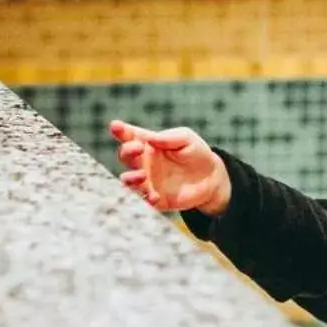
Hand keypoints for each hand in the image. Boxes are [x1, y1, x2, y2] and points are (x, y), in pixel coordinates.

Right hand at [110, 121, 232, 215]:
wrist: (212, 178)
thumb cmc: (196, 152)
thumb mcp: (186, 139)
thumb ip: (167, 138)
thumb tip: (149, 139)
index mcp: (149, 144)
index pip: (130, 136)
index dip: (121, 131)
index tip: (115, 126)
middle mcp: (144, 162)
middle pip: (125, 157)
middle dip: (126, 152)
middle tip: (138, 148)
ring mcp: (148, 181)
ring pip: (128, 180)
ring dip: (131, 178)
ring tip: (142, 176)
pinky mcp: (155, 198)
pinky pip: (144, 200)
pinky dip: (146, 199)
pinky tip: (155, 196)